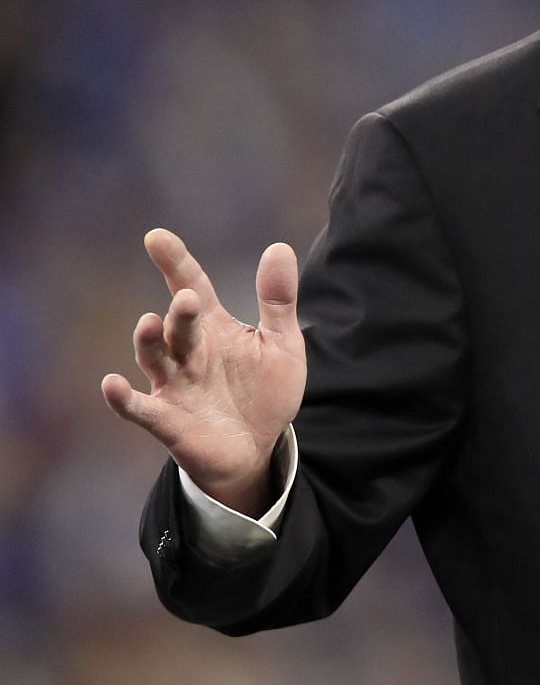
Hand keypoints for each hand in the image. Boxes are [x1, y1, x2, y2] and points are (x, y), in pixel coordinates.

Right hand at [102, 229, 306, 517]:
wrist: (258, 448)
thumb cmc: (264, 392)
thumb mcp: (282, 344)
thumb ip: (278, 300)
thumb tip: (279, 247)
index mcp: (213, 328)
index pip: (191, 286)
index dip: (175, 262)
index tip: (156, 237)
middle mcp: (188, 352)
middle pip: (178, 324)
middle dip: (180, 311)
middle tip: (187, 296)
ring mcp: (175, 384)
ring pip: (155, 358)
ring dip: (150, 342)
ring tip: (150, 323)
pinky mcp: (168, 420)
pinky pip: (139, 408)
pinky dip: (123, 398)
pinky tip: (112, 384)